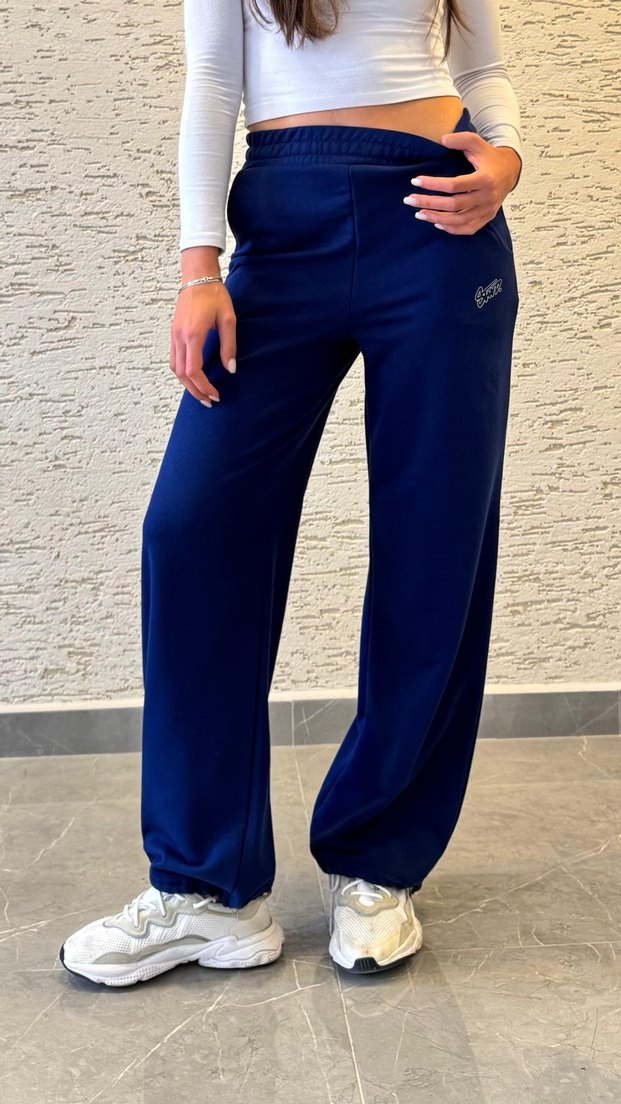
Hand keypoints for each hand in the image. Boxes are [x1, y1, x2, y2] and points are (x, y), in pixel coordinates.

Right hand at [170, 282, 236, 405]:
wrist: (197, 277)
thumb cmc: (214, 295)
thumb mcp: (228, 320)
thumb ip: (229, 346)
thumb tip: (230, 369)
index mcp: (192, 334)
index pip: (193, 370)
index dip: (204, 386)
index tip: (215, 395)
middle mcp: (179, 337)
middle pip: (182, 374)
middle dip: (195, 391)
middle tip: (209, 401)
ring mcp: (174, 335)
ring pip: (175, 368)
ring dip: (187, 384)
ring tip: (202, 393)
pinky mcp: (173, 333)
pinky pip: (174, 359)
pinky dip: (183, 373)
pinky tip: (194, 377)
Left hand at [402, 131, 521, 236]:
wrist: (510, 171)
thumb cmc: (490, 157)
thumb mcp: (478, 142)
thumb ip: (461, 139)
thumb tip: (442, 140)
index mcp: (485, 179)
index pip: (454, 185)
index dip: (433, 184)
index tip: (415, 181)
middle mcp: (487, 197)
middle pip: (453, 205)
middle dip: (429, 203)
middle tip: (409, 200)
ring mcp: (487, 210)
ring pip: (459, 219)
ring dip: (437, 218)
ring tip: (419, 214)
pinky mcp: (487, 217)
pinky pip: (468, 228)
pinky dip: (452, 228)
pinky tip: (437, 223)